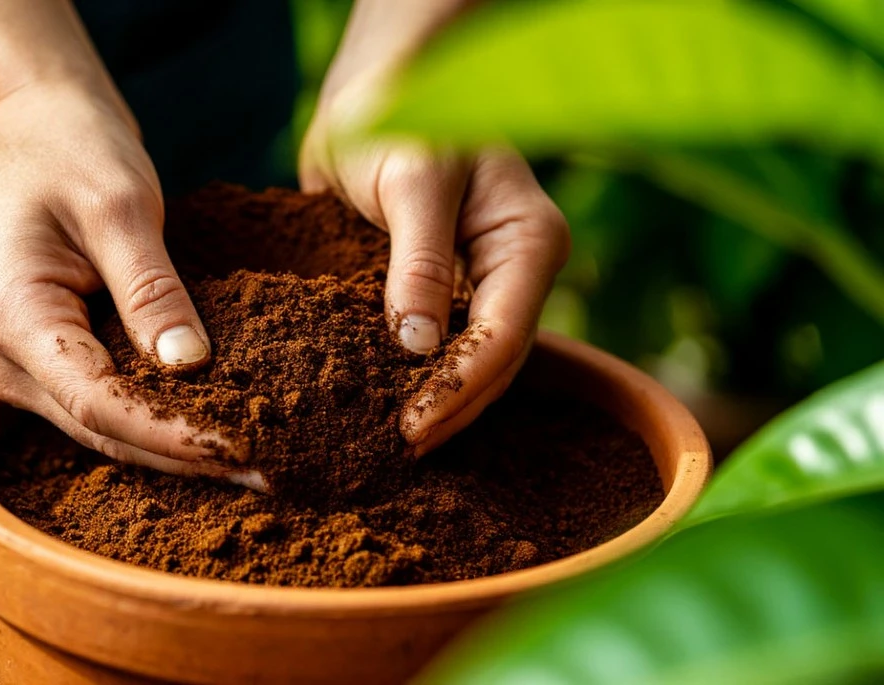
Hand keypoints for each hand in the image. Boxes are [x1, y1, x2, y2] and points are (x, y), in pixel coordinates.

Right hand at [0, 81, 263, 489]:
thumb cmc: (48, 156)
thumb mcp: (113, 202)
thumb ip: (150, 286)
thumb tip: (192, 361)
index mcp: (17, 317)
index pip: (102, 405)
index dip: (174, 436)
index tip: (244, 452)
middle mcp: (8, 363)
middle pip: (105, 433)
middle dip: (188, 457)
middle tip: (274, 473)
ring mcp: (23, 373)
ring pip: (106, 430)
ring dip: (177, 447)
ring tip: (255, 462)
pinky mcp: (47, 368)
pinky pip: (105, 407)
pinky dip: (159, 418)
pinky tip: (213, 426)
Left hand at [300, 80, 569, 457]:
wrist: (372, 95)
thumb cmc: (400, 114)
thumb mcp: (412, 179)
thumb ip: (417, 260)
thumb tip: (417, 347)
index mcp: (528, 241)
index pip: (505, 335)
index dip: (460, 388)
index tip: (410, 428)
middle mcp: (514, 270)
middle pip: (496, 362)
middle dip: (451, 409)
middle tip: (397, 452)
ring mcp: (480, 283)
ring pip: (472, 362)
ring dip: (437, 403)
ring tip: (388, 446)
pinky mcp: (442, 289)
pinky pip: (439, 345)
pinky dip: (414, 379)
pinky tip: (379, 407)